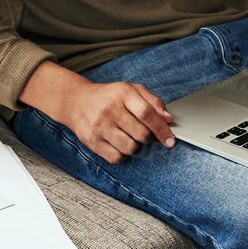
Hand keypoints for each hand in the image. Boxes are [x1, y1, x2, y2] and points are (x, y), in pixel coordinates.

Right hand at [59, 79, 175, 163]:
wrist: (77, 102)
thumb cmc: (109, 97)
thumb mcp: (131, 91)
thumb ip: (153, 102)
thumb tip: (169, 119)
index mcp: (123, 94)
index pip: (147, 113)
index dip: (162, 129)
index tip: (170, 140)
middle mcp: (110, 110)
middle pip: (141, 134)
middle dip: (149, 138)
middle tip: (145, 134)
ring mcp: (100, 126)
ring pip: (130, 148)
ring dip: (135, 146)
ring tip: (129, 136)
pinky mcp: (92, 141)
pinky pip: (116, 158)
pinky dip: (122, 155)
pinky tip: (118, 144)